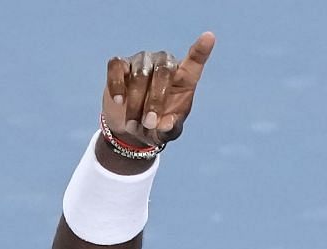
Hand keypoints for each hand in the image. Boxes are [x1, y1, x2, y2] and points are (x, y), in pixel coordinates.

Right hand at [101, 33, 215, 150]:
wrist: (130, 128)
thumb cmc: (157, 126)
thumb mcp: (167, 132)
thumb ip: (170, 129)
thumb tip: (164, 123)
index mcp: (184, 79)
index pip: (195, 61)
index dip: (201, 49)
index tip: (209, 37)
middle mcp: (164, 63)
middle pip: (163, 73)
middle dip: (155, 101)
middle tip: (149, 124)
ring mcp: (142, 61)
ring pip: (139, 75)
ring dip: (135, 103)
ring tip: (133, 124)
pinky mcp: (120, 64)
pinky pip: (116, 68)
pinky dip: (116, 86)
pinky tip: (118, 101)